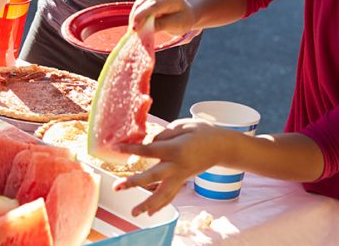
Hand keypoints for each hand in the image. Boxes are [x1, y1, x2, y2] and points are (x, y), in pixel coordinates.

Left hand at [115, 119, 233, 216]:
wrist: (221, 146)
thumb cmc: (202, 132)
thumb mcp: (183, 125)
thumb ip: (164, 135)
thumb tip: (149, 142)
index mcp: (176, 149)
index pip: (149, 150)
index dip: (131, 149)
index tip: (116, 147)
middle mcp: (177, 166)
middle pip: (152, 177)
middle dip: (133, 183)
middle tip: (117, 187)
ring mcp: (180, 176)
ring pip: (162, 194)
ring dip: (147, 204)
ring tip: (134, 212)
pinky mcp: (183, 181)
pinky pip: (170, 196)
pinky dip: (160, 206)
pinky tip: (150, 213)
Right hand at [129, 0, 197, 36]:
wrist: (186, 12)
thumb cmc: (182, 20)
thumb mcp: (175, 25)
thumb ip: (160, 25)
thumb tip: (143, 28)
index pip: (153, 5)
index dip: (142, 16)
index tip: (134, 28)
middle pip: (144, 3)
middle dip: (136, 18)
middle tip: (132, 32)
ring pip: (139, 3)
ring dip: (134, 16)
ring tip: (134, 30)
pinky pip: (140, 3)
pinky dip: (137, 13)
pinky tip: (137, 23)